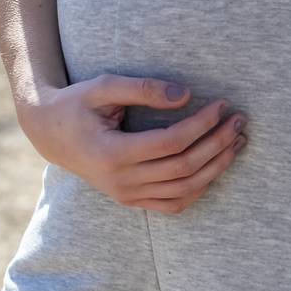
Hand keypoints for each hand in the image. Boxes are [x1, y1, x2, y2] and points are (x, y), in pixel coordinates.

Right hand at [17, 74, 247, 212]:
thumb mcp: (103, 86)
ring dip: (216, 168)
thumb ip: (143, 89)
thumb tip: (185, 94)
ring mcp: (125, 196)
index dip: (201, 125)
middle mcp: (121, 181)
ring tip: (237, 142)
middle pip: (183, 168)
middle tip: (239, 120)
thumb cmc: (78, 104)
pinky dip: (198, 190)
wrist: (50, 135)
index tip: (222, 105)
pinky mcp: (130, 200)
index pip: (171, 143)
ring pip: (183, 191)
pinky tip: (215, 168)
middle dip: (217, 144)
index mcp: (113, 153)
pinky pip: (172, 204)